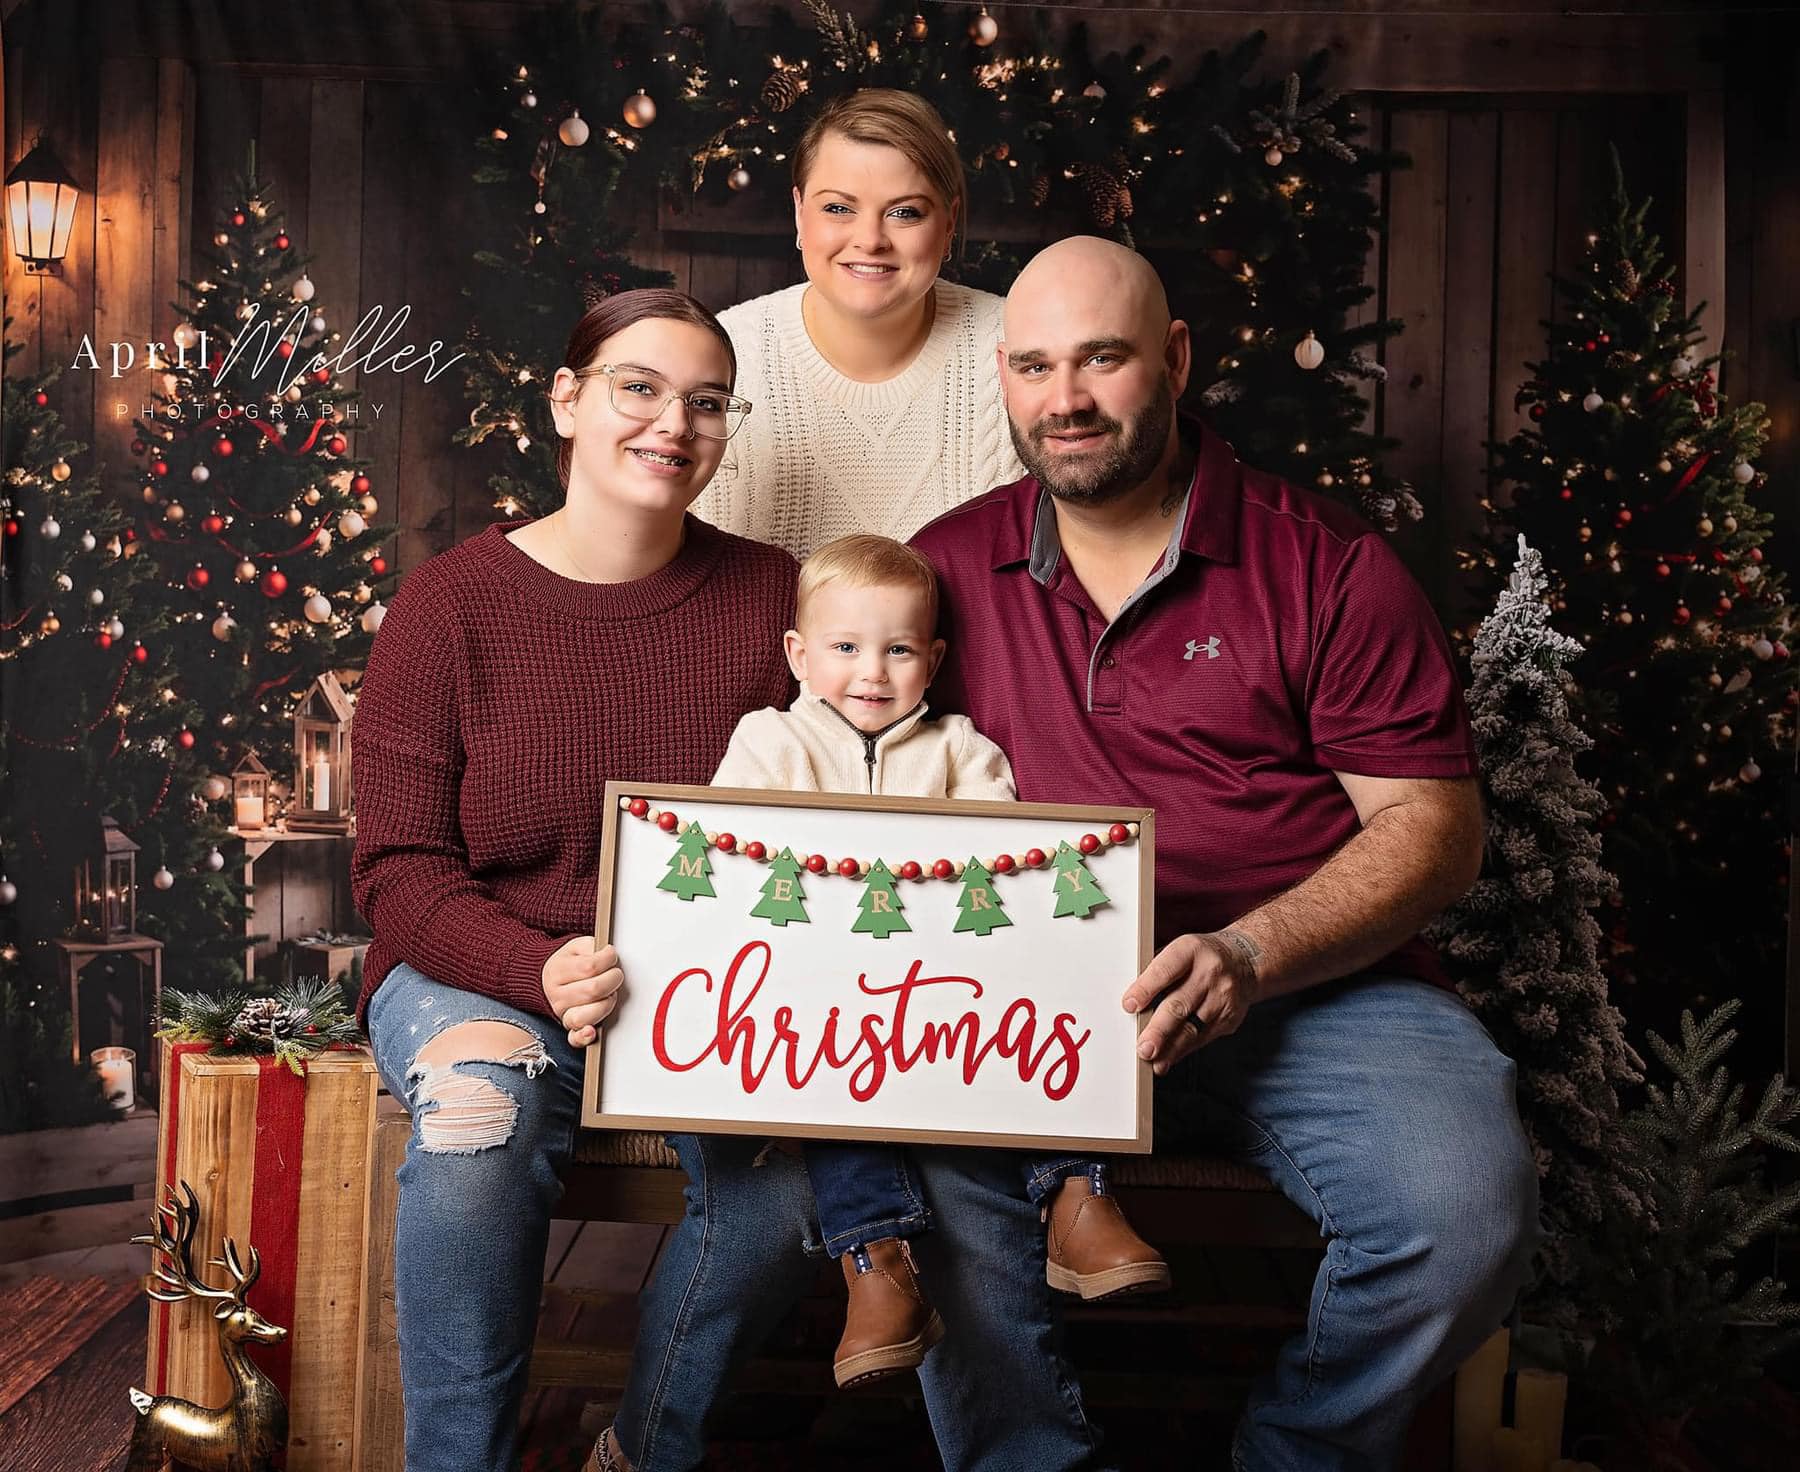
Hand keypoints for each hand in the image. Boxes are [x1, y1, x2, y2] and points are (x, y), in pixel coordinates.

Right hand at [542, 936, 624, 1047]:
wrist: (548, 980)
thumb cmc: (568, 964)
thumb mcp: (576, 947)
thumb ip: (592, 946)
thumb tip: (607, 952)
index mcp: (558, 970)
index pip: (590, 967)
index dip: (608, 959)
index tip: (611, 956)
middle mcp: (558, 994)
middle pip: (593, 990)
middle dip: (612, 980)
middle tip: (613, 975)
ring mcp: (562, 1013)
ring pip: (586, 1014)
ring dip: (606, 1003)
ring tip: (608, 994)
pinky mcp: (569, 1029)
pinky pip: (575, 1038)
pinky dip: (585, 1036)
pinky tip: (592, 1030)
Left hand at [1121, 929, 1260, 1075]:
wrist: (1244, 961)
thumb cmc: (1201, 958)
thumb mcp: (1180, 951)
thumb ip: (1157, 972)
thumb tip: (1133, 1002)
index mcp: (1191, 950)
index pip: (1165, 970)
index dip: (1146, 989)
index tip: (1129, 1005)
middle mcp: (1209, 973)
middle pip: (1180, 1005)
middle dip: (1159, 1030)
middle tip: (1144, 1047)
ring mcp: (1223, 997)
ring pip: (1192, 1028)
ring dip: (1170, 1048)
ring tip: (1153, 1060)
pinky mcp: (1229, 1018)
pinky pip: (1203, 1038)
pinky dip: (1183, 1050)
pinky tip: (1169, 1057)